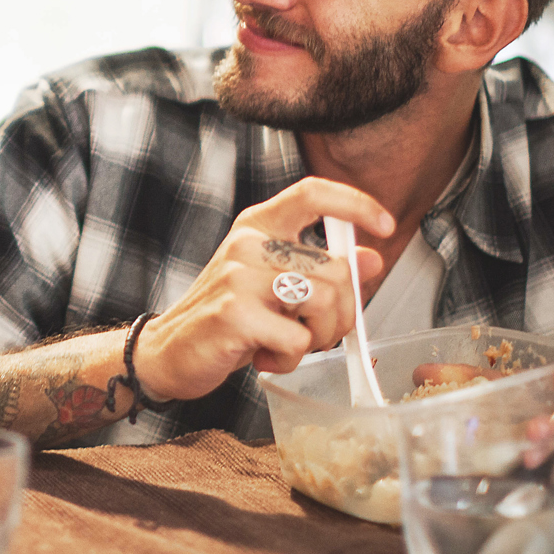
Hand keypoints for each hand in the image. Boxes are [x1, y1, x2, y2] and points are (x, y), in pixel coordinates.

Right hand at [135, 178, 393, 402]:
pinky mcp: (234, 312)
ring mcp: (238, 275)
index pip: (313, 193)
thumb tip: (371, 259)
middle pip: (335, 269)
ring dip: (316, 339)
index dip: (356, 204)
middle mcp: (247, 243)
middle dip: (341, 314)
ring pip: (323, 302)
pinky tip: (264, 357)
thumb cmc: (225, 318)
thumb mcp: (275, 286)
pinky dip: (289, 360)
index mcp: (258, 226)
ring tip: (285, 344)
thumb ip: (322, 270)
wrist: (168, 350)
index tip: (385, 226)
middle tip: (312, 333)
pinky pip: (296, 340)